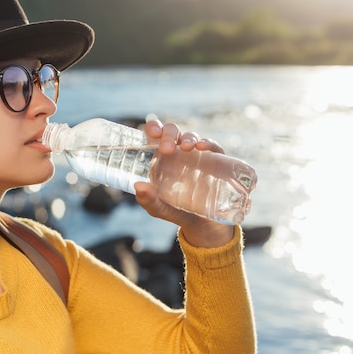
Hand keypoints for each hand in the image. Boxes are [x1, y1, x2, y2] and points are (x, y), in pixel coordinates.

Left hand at [133, 119, 233, 247]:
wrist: (205, 226)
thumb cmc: (177, 212)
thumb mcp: (159, 209)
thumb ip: (148, 200)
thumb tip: (138, 186)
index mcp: (161, 158)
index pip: (156, 135)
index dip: (154, 127)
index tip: (152, 132)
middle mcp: (178, 152)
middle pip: (172, 132)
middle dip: (169, 134)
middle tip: (166, 148)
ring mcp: (197, 156)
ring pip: (191, 136)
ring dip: (188, 137)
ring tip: (187, 147)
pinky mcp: (216, 162)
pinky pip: (213, 147)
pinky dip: (209, 143)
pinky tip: (203, 147)